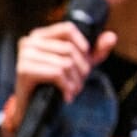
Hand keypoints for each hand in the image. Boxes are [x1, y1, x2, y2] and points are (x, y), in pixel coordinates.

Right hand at [0, 23, 115, 136]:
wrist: (35, 107)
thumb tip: (112, 37)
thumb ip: (97, 50)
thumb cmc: (56, 82)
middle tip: (79, 82)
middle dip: (81, 69)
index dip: (82, 44)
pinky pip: (57, 73)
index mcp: (41, 35)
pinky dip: (67, 86)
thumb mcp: (80, 64)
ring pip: (65, 63)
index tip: (86, 60)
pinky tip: (66, 95)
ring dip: (75, 81)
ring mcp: (25, 55)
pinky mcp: (24, 70)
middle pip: (69, 49)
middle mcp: (30, 41)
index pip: (68, 28)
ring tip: (73, 90)